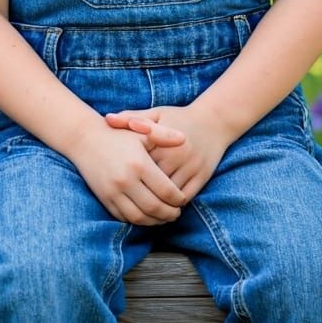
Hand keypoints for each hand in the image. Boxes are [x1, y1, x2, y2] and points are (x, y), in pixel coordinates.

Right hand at [67, 122, 186, 225]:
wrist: (84, 139)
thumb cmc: (117, 134)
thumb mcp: (140, 132)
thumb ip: (163, 135)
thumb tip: (183, 139)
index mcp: (139, 164)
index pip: (167, 191)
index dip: (178, 199)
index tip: (182, 199)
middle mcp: (126, 180)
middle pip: (155, 208)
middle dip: (170, 213)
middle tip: (177, 212)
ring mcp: (113, 192)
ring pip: (140, 217)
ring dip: (155, 221)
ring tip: (163, 217)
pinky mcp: (104, 199)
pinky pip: (124, 217)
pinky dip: (138, 220)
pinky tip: (146, 215)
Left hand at [106, 104, 229, 202]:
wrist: (214, 121)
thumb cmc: (178, 117)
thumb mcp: (156, 114)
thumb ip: (132, 117)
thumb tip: (107, 119)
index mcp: (161, 140)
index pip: (139, 163)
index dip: (127, 172)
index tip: (116, 179)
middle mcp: (176, 155)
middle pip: (153, 182)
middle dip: (139, 191)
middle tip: (126, 199)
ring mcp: (190, 168)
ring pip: (169, 195)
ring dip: (157, 203)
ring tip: (142, 208)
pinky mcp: (202, 177)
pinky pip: (186, 197)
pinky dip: (174, 204)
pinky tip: (163, 207)